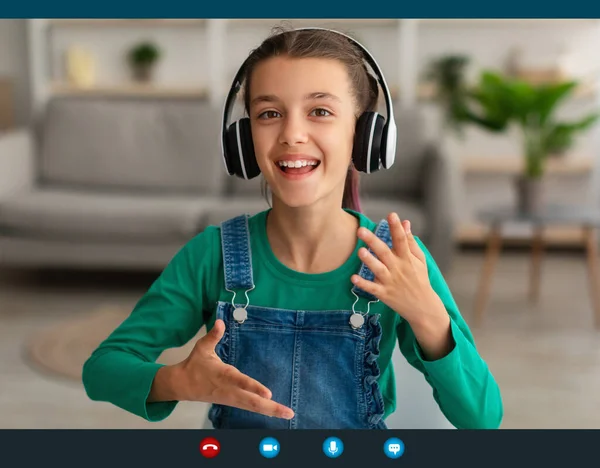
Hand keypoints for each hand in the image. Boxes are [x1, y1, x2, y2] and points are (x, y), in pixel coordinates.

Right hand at [161, 319, 294, 419]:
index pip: (240, 382)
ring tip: (288, 414)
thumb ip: (213, 335)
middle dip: (271, 407)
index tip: (268, 393)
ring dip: (271, 411)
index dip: (254, 387)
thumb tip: (220, 321)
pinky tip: (276, 412)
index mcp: (223, 375)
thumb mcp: (202, 347)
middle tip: (289, 412)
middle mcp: (230, 390)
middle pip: (252, 401)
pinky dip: (264, 411)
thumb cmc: (195, 364)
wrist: (183, 385)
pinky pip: (251, 408)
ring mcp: (232, 399)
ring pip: (253, 407)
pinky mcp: (233, 402)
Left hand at [351, 212, 440, 326]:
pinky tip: (353, 278)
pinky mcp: (384, 294)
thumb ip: (410, 241)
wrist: (422, 307)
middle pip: (384, 253)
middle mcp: (398, 269)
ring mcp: (390, 282)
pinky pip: (372, 288)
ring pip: (378, 270)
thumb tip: (405, 222)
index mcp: (407, 259)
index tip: (391, 215)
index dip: (396, 227)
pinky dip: (363, 284)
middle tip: (361, 230)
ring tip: (360, 251)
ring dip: (369, 261)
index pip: (401, 240)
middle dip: (373, 241)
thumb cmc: (419, 279)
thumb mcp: (419, 260)